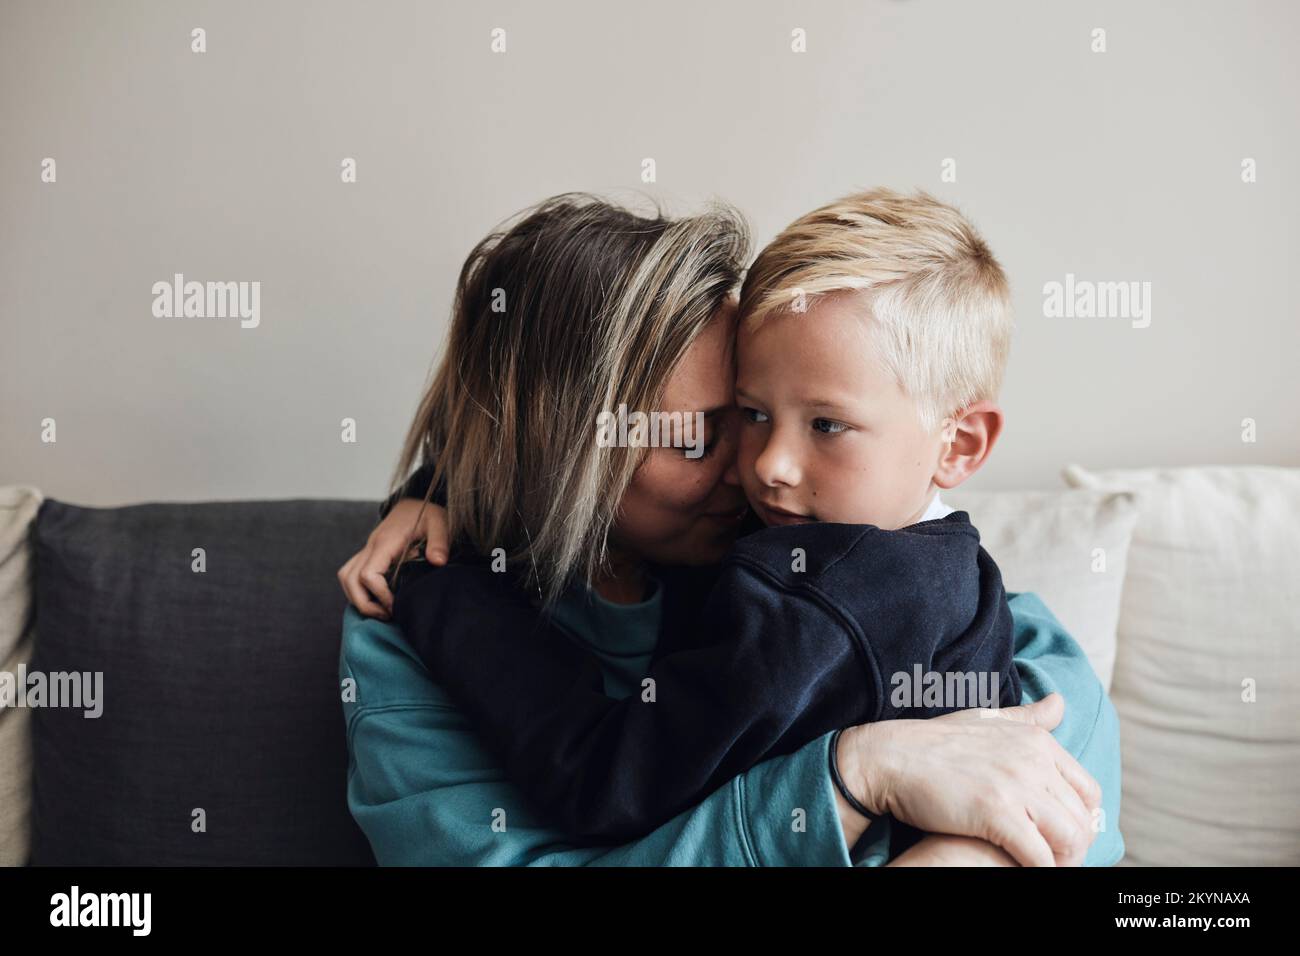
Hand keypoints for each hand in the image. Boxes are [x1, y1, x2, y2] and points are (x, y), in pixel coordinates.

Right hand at [337, 499, 450, 618]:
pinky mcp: (368, 554)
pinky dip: (358, 590)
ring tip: (381, 611)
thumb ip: (439, 541)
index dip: (380, 595)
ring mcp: (367, 550)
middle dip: (365, 603)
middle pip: (350, 579)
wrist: (414, 502)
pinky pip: (351, 574)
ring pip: (346, 577)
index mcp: (386, 542)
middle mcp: (371, 546)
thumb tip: (438, 562)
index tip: (397, 606)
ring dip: (357, 598)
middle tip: (387, 615)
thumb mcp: (439, 523)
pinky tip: (378, 600)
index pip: (369, 574)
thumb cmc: (426, 513)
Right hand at [838, 693, 1099, 866]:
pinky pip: (1040, 857)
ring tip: (1042, 867)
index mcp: (1037, 740)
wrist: (890, 757)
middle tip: (1053, 859)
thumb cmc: (934, 742)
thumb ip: (1028, 717)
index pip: (1088, 791)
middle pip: (1082, 819)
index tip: (1059, 836)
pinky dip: (1040, 870)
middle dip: (1074, 846)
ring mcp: (1017, 785)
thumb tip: (1059, 702)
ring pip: (1070, 840)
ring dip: (1062, 862)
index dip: (1081, 820)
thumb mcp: (987, 721)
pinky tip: (1024, 870)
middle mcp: (1034, 760)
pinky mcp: (998, 813)